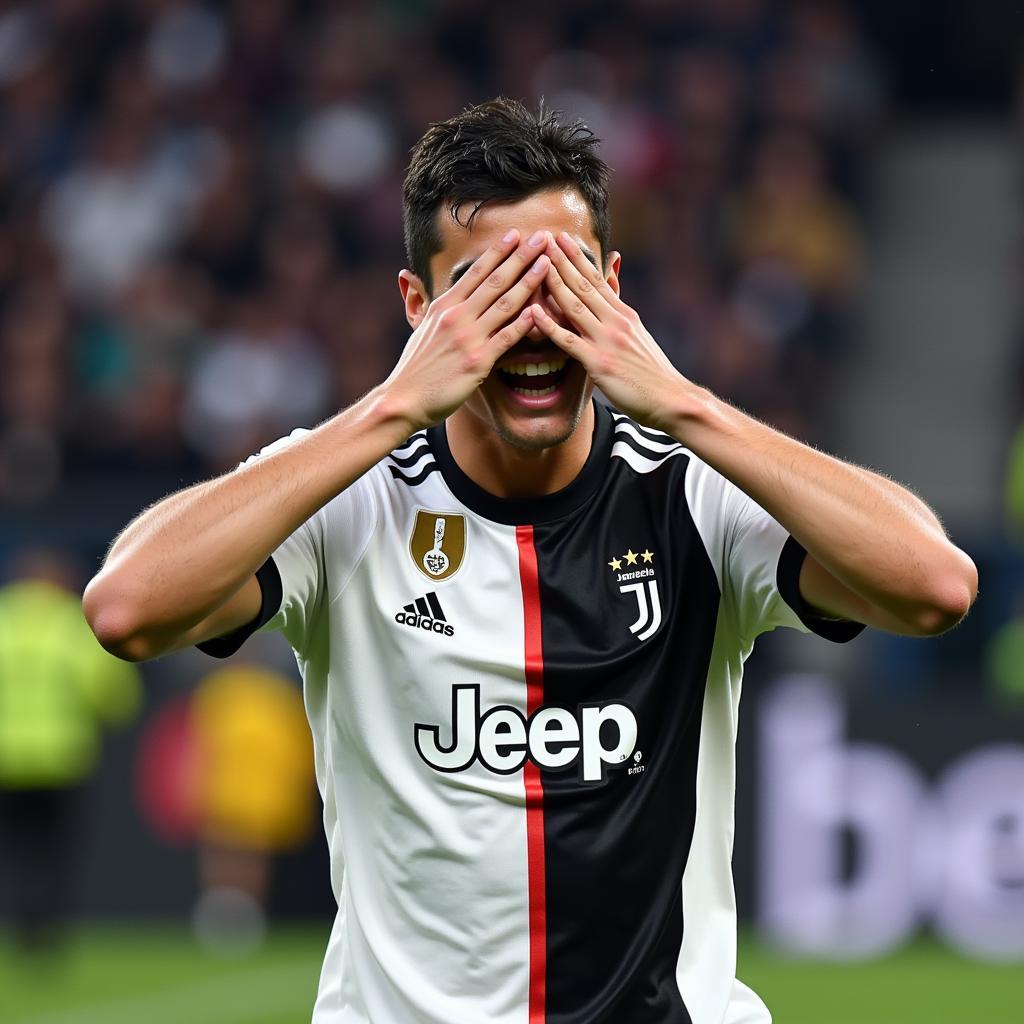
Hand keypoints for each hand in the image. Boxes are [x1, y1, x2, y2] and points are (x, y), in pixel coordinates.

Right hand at [385, 229, 550, 430]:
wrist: (404, 398)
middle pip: (495, 280)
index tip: (515, 234)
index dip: (498, 251)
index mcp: (443, 305)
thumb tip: (406, 275)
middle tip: (541, 237)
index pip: (476, 272)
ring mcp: (468, 338)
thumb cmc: (414, 366)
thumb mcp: (416, 326)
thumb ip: (420, 300)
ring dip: (529, 281)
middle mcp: (456, 316)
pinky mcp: (477, 362)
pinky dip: (524, 323)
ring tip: (548, 264)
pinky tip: (540, 309)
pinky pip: (506, 338)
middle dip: (521, 256)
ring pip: (505, 304)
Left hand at [532, 231, 689, 432]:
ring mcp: (607, 341)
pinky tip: (533, 313)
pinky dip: (550, 326)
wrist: (670, 398)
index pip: (596, 278)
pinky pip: (569, 342)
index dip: (576, 257)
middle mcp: (615, 321)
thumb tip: (613, 266)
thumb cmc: (650, 369)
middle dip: (561, 261)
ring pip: (575, 307)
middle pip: (583, 285)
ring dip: (553, 284)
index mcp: (623, 313)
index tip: (559, 238)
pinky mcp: (599, 363)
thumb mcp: (636, 330)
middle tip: (541, 238)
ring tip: (535, 265)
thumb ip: (618, 300)